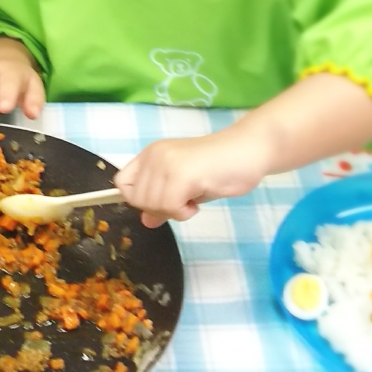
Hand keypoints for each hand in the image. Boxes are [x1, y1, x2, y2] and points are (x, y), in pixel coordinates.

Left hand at [113, 130, 272, 228]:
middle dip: (160, 208)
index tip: (160, 203)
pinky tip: (197, 201)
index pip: (123, 182)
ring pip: (151, 204)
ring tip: (193, 198)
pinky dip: (183, 212)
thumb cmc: (220, 168)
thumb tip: (146, 221)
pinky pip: (169, 206)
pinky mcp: (181, 174)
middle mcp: (153, 156)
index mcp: (150, 154)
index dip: (137, 199)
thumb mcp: (185, 188)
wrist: (249, 151)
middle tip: (184, 201)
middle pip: (136, 199)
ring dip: (174, 211)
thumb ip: (163, 202)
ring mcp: (166, 163)